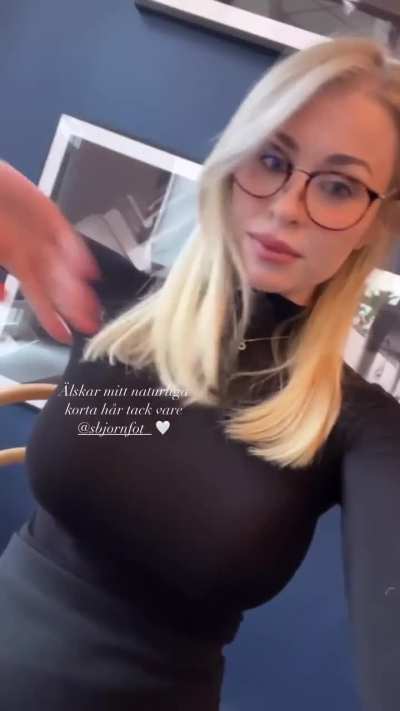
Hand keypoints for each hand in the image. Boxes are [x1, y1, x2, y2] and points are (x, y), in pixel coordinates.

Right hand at [0, 162, 102, 343]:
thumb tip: (2, 296)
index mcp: (18, 265)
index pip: (38, 299)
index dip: (51, 319)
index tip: (64, 337)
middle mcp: (34, 255)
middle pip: (59, 287)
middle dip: (74, 308)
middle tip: (91, 326)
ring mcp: (44, 237)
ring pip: (67, 268)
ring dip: (80, 289)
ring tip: (94, 308)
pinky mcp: (50, 216)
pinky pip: (67, 239)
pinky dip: (78, 255)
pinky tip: (91, 273)